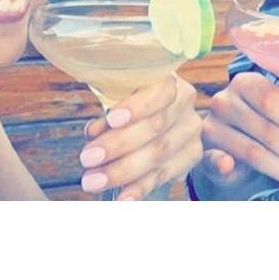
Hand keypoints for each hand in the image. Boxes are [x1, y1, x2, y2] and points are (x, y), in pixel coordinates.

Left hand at [79, 76, 202, 200]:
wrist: (163, 120)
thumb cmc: (133, 105)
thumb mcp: (123, 98)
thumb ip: (110, 113)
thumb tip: (94, 132)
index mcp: (170, 81)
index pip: (161, 91)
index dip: (137, 107)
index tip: (111, 119)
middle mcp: (186, 105)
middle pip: (156, 126)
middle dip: (118, 144)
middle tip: (87, 158)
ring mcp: (191, 133)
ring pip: (158, 154)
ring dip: (123, 170)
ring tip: (93, 180)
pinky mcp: (191, 157)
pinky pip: (163, 175)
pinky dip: (140, 187)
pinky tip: (122, 197)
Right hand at [195, 71, 278, 198]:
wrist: (228, 145)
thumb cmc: (262, 125)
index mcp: (246, 83)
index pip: (272, 99)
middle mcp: (225, 101)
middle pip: (268, 131)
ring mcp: (212, 127)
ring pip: (254, 153)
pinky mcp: (203, 153)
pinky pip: (212, 159)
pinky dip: (221, 163)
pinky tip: (229, 167)